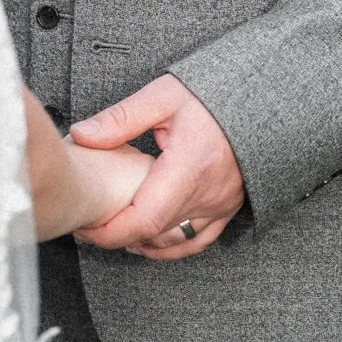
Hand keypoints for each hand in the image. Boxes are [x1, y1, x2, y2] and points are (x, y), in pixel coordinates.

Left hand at [69, 75, 245, 259]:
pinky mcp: (227, 207)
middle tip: (86, 225)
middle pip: (153, 234)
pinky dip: (170, 246)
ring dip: (141, 243)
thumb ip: (121, 118)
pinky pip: (197, 240)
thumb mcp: (163, 96)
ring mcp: (220, 205)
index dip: (108, 233)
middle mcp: (207, 195)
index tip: (83, 228)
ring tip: (111, 233)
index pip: (142, 220)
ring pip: (174, 242)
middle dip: (116, 236)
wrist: (260, 99)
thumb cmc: (212, 95)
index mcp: (188, 169)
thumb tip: (81, 135)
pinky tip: (149, 242)